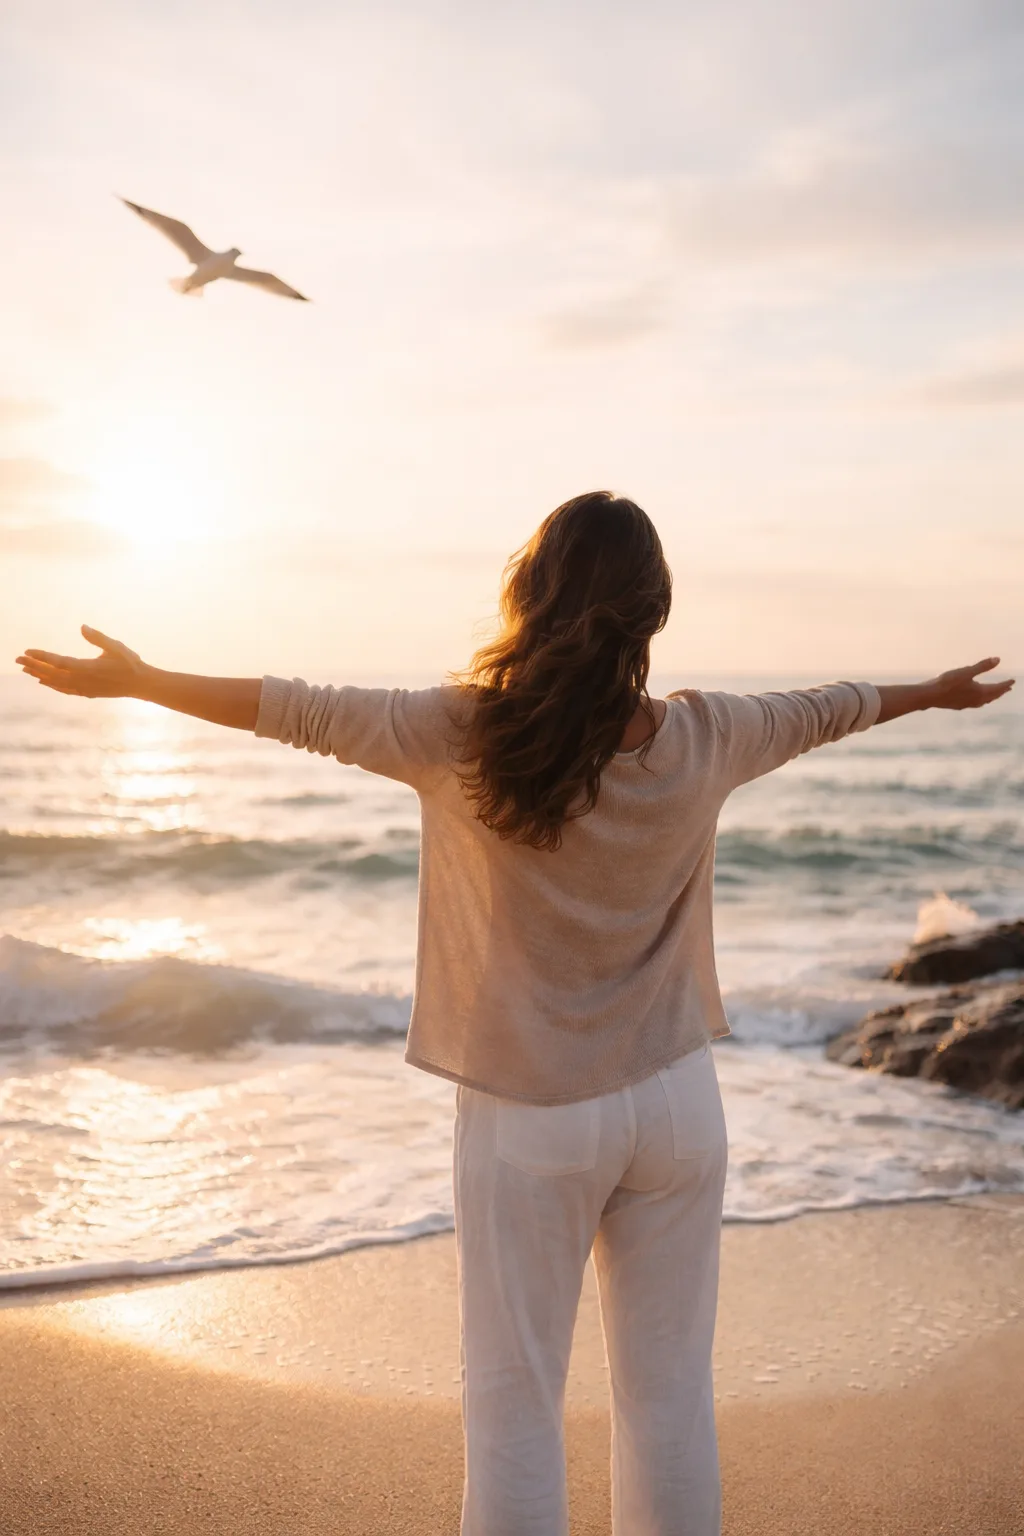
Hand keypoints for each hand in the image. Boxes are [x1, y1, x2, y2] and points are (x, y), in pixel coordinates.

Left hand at [16, 625, 147, 698]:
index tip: (27, 652)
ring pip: (56, 683)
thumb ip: (98, 637)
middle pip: (52, 673)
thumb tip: (82, 626)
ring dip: (40, 675)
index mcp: (88, 668)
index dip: (41, 657)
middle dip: (34, 666)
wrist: (141, 684)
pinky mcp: (88, 693)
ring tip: (26, 670)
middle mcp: (83, 680)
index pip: (58, 662)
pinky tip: (44, 682)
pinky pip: (65, 689)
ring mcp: (85, 689)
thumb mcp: (116, 646)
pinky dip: (52, 685)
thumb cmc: (130, 662)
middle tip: (17, 660)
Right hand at [928, 657, 1014, 710]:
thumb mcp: (966, 671)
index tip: (1013, 681)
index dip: (1005, 684)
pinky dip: (980, 700)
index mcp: (980, 692)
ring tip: (993, 695)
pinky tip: (974, 699)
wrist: (930, 696)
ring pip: (983, 702)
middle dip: (1000, 692)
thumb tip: (998, 659)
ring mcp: (967, 704)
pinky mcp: (958, 705)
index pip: (997, 688)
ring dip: (991, 697)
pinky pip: (975, 703)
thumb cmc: (948, 682)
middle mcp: (975, 700)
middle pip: (992, 696)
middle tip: (1008, 688)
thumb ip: (982, 666)